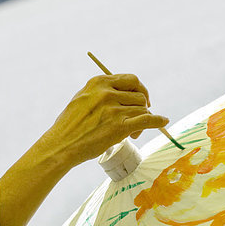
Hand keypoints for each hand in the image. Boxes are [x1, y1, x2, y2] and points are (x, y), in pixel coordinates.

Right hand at [44, 74, 168, 166]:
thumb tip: (122, 94)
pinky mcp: (120, 127)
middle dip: (142, 106)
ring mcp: (114, 110)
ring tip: (133, 134)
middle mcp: (107, 93)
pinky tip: (163, 122)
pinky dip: (158, 121)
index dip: (140, 89)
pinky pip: (148, 120)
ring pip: (143, 109)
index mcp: (98, 83)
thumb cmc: (68, 126)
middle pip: (139, 95)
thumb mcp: (81, 99)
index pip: (131, 80)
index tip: (142, 98)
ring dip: (143, 120)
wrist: (61, 145)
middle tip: (138, 118)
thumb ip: (100, 93)